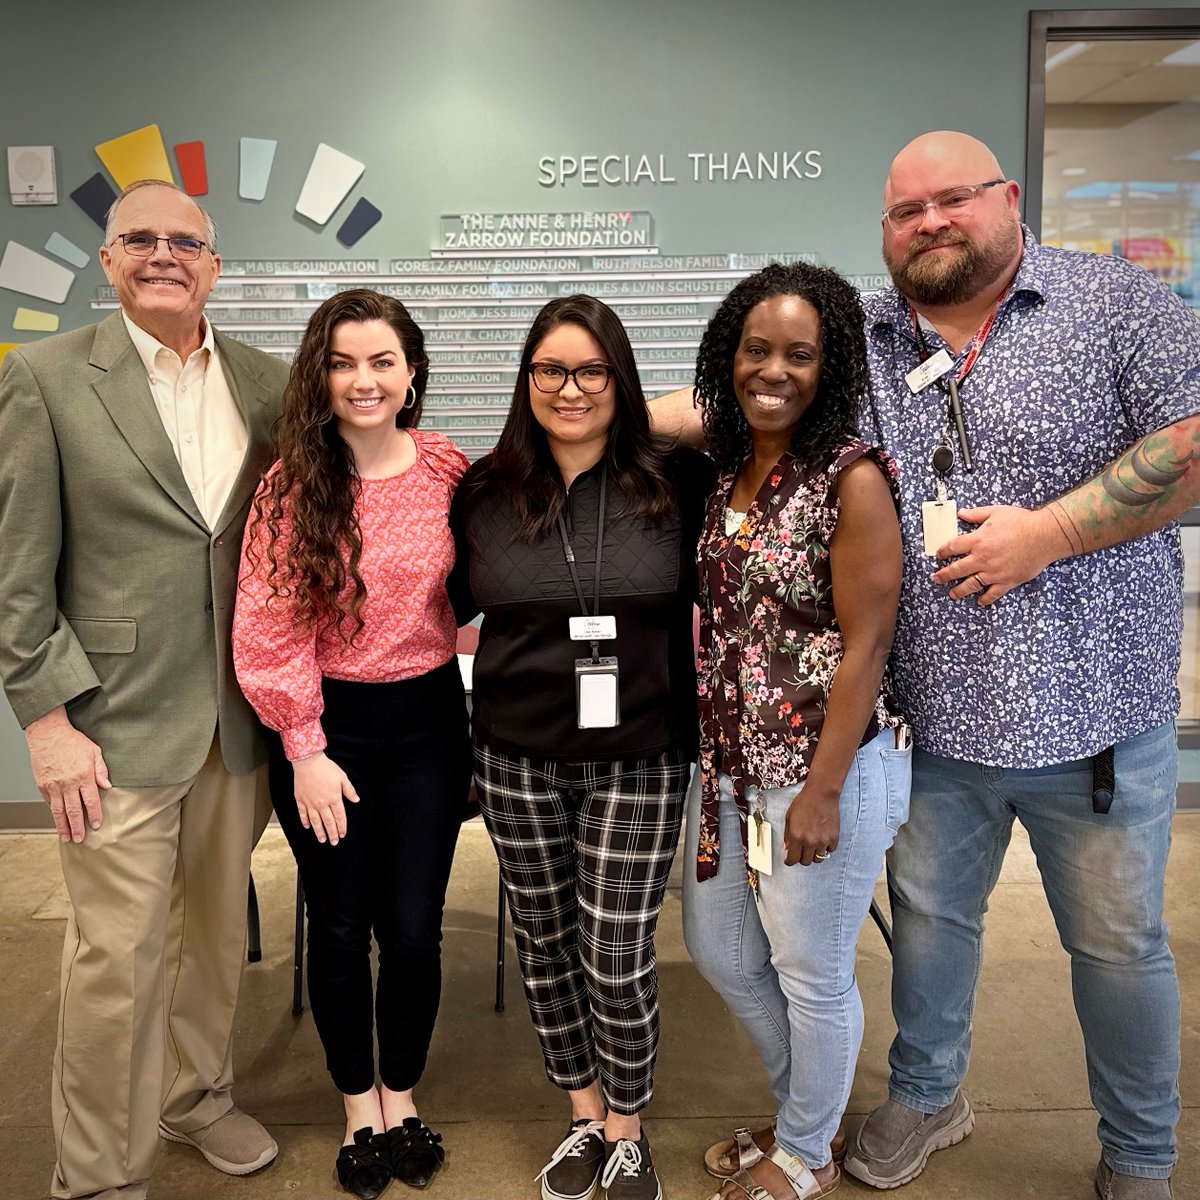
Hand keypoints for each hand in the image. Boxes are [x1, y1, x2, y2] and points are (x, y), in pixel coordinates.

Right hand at [25, 707, 110, 842]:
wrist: (49, 734)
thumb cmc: (73, 741)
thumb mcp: (94, 752)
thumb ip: (101, 770)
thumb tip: (107, 786)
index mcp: (83, 776)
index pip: (90, 801)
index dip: (94, 815)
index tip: (95, 825)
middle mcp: (68, 783)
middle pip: (73, 810)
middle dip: (77, 827)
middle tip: (80, 839)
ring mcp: (53, 785)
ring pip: (59, 811)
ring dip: (63, 826)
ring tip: (67, 837)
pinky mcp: (42, 785)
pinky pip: (49, 803)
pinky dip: (54, 813)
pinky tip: (58, 821)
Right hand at [291, 752, 358, 844]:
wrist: (308, 762)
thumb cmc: (326, 768)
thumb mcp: (342, 777)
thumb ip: (349, 790)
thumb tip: (356, 800)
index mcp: (334, 798)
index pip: (340, 817)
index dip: (342, 827)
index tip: (343, 834)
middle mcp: (322, 803)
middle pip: (328, 822)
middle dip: (332, 833)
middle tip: (334, 842)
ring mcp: (310, 803)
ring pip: (316, 821)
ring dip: (319, 831)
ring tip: (322, 839)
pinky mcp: (300, 800)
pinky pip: (303, 814)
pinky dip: (305, 821)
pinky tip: (308, 826)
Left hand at [782, 785, 839, 866]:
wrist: (822, 794)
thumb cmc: (804, 802)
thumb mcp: (789, 817)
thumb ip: (787, 834)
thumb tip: (787, 847)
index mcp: (796, 836)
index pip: (793, 859)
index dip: (790, 861)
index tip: (790, 860)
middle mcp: (810, 841)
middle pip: (806, 862)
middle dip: (801, 858)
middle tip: (801, 851)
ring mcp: (823, 840)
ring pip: (818, 859)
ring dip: (814, 854)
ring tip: (812, 846)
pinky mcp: (834, 838)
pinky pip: (829, 851)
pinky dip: (825, 848)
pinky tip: (822, 840)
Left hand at [931, 505, 1071, 605]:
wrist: (1045, 535)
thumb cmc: (1022, 522)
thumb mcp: (996, 511)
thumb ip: (976, 514)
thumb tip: (961, 513)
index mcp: (977, 540)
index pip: (952, 547)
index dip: (942, 552)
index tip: (938, 555)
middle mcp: (982, 558)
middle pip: (956, 569)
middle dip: (943, 575)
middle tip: (936, 578)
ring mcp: (994, 572)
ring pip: (970, 585)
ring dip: (959, 591)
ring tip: (952, 594)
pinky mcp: (1007, 581)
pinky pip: (993, 594)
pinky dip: (985, 599)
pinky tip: (980, 601)